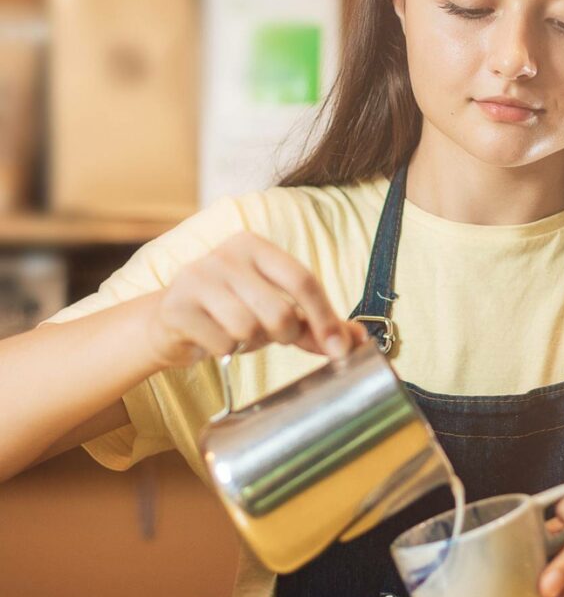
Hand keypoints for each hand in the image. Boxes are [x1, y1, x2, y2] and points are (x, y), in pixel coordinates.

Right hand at [145, 231, 367, 367]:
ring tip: (237, 333)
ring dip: (250, 343)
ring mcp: (197, 277)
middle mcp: (226, 254)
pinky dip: (224, 350)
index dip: (325, 318)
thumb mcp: (277, 312)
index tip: (340, 349)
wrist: (170, 324)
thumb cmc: (232, 313)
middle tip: (271, 335)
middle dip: (283, 334)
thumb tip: (361, 341)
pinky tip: (213, 338)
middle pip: (278, 310)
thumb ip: (317, 323)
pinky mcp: (176, 307)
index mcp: (255, 246)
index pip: (302, 280)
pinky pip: (220, 343)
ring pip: (248, 328)